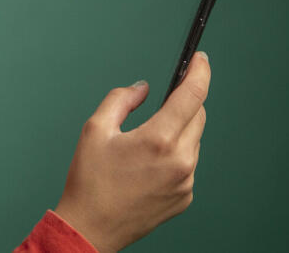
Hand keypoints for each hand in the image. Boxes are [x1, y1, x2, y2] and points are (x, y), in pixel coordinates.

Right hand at [53, 51, 210, 252]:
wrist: (91, 228)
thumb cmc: (89, 181)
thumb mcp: (95, 129)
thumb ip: (122, 99)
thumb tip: (143, 88)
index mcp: (159, 139)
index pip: (193, 95)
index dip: (199, 71)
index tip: (199, 60)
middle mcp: (181, 161)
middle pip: (198, 115)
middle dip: (184, 102)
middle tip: (162, 102)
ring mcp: (186, 182)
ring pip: (193, 140)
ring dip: (178, 131)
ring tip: (144, 144)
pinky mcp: (185, 197)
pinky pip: (188, 164)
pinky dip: (175, 156)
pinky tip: (147, 166)